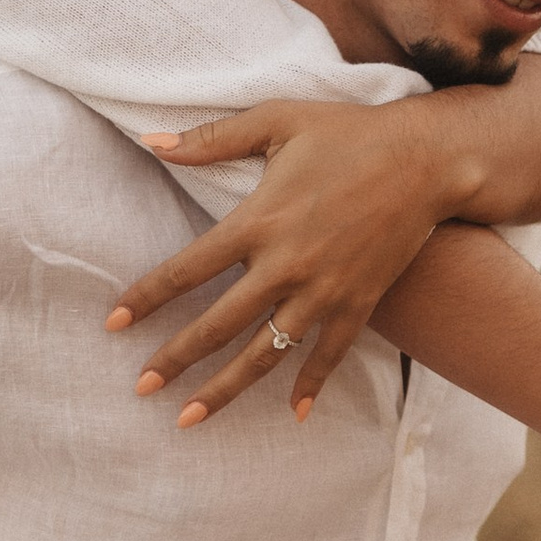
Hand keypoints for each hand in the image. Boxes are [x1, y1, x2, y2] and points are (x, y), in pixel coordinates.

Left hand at [108, 101, 453, 425]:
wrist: (428, 159)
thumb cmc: (349, 133)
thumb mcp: (278, 121)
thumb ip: (212, 138)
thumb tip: (150, 142)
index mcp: (259, 220)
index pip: (187, 270)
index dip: (147, 297)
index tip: (113, 323)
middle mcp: (287, 264)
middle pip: (218, 325)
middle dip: (175, 360)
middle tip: (141, 388)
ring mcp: (324, 290)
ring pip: (265, 353)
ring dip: (225, 390)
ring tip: (189, 419)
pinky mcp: (359, 302)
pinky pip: (329, 355)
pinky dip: (312, 386)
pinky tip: (294, 415)